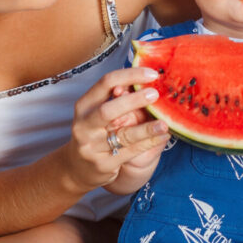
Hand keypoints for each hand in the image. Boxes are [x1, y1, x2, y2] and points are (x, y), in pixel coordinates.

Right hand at [66, 67, 169, 188]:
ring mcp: (92, 147)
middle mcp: (84, 125)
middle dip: (133, 101)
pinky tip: (163, 136)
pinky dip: (149, 143)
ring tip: (164, 123)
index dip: (130, 75)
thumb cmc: (95, 133)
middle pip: (108, 110)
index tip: (152, 73)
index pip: (105, 83)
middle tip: (155, 94)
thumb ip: (117, 97)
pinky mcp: (103, 164)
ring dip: (147, 128)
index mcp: (84, 106)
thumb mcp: (98, 113)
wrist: (78, 169)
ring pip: (123, 135)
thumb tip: (145, 78)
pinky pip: (131, 152)